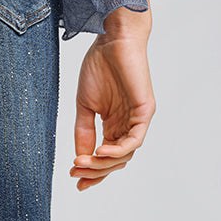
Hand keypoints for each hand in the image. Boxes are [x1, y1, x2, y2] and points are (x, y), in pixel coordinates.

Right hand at [70, 0, 155, 191]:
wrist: (112, 40)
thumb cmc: (99, 67)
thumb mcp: (85, 106)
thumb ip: (84, 131)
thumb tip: (80, 157)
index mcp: (114, 125)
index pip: (106, 157)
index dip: (92, 171)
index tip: (74, 180)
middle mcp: (127, 125)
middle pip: (115, 161)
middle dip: (95, 171)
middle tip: (75, 172)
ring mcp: (138, 120)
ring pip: (125, 155)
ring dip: (103, 163)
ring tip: (83, 162)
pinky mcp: (145, 111)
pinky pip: (134, 140)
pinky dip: (118, 150)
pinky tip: (100, 152)